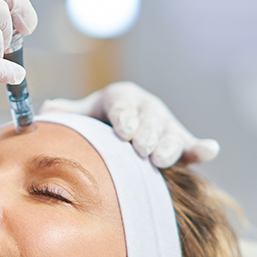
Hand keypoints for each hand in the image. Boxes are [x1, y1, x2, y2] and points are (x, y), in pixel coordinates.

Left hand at [41, 82, 219, 167]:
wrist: (118, 132)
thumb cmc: (97, 124)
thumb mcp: (82, 116)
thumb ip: (67, 114)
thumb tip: (47, 111)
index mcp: (121, 97)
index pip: (123, 102)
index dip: (124, 115)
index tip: (122, 131)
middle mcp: (146, 107)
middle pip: (150, 117)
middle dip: (146, 133)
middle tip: (140, 149)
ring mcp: (165, 124)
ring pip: (171, 132)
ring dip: (169, 145)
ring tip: (160, 159)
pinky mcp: (180, 142)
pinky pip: (192, 144)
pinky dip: (201, 149)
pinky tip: (209, 151)